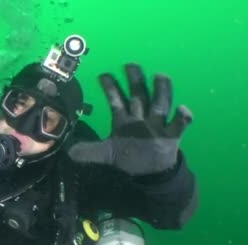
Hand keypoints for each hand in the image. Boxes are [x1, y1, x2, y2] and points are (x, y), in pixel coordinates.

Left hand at [68, 64, 192, 175]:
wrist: (150, 171)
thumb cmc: (129, 156)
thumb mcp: (106, 154)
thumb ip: (89, 151)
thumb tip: (69, 152)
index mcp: (124, 120)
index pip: (116, 101)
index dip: (110, 89)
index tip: (103, 75)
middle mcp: (141, 118)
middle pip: (138, 96)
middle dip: (135, 81)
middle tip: (131, 65)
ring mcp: (157, 125)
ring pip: (160, 104)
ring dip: (161, 90)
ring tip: (161, 75)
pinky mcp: (171, 135)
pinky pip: (179, 124)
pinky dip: (183, 117)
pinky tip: (183, 109)